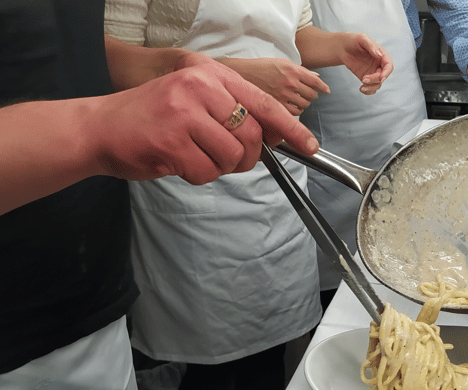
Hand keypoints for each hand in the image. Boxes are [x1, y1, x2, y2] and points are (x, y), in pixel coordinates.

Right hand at [94, 53, 318, 184]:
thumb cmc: (151, 118)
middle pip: (252, 136)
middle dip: (246, 157)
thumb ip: (231, 112)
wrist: (97, 128)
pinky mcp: (172, 142)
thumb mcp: (193, 100)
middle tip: (224, 158)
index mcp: (208, 73)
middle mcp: (198, 87)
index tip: (309, 145)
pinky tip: (177, 162)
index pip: (263, 102)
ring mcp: (184, 113)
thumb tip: (274, 136)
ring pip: (232, 157)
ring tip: (193, 154)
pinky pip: (207, 173)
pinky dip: (197, 176)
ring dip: (218, 167)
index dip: (291, 127)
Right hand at [220, 57, 330, 115]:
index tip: (326, 90)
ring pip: (305, 104)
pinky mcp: (277, 105)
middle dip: (312, 95)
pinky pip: (295, 113)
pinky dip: (297, 111)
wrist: (243, 74)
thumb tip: (316, 77)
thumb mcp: (282, 63)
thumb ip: (301, 71)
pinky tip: (292, 107)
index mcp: (293, 70)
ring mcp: (284, 95)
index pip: (315, 81)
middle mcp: (290, 83)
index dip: (323, 87)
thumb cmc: (262, 67)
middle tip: (307, 94)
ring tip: (298, 100)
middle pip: (312, 94)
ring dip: (304, 103)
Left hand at [338, 33, 392, 94]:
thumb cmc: (353, 40)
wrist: (342, 47)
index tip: (380, 78)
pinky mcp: (365, 78)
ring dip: (371, 87)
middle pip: (383, 76)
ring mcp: (372, 72)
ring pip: (377, 84)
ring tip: (362, 87)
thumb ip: (371, 46)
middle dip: (375, 80)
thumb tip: (379, 55)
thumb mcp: (362, 39)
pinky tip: (361, 89)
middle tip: (364, 79)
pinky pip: (370, 87)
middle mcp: (379, 64)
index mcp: (381, 55)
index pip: (389, 65)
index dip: (387, 73)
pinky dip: (368, 91)